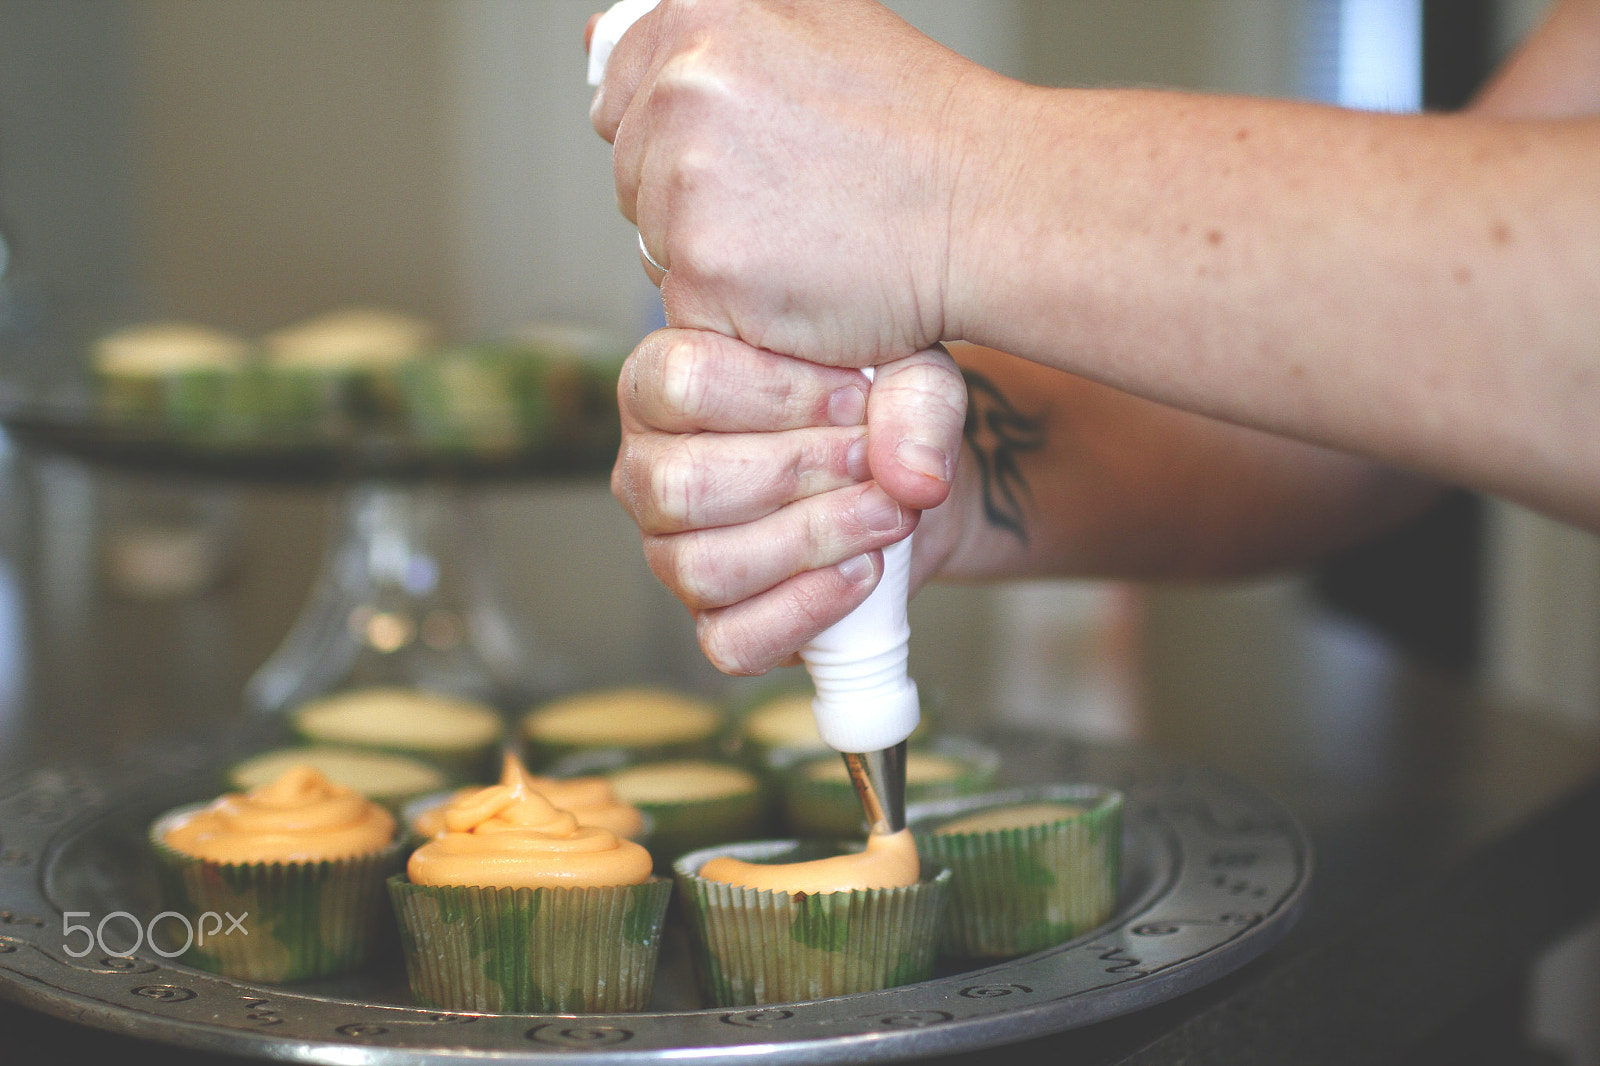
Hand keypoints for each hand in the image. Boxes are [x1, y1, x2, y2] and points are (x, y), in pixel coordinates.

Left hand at [589, 0, 993, 367]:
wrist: (991, 208)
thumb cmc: (919, 126)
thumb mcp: (819, 19)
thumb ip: (714, 28)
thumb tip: (598, 38)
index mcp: (701, 10)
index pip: (618, 87)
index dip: (681, 130)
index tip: (751, 148)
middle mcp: (681, 86)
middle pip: (633, 171)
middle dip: (694, 194)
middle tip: (794, 198)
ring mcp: (686, 182)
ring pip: (656, 241)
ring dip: (713, 255)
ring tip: (805, 239)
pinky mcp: (703, 273)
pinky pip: (683, 304)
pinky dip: (734, 312)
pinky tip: (799, 285)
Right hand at [612, 328, 965, 673]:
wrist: (903, 476)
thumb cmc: (873, 404)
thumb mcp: (903, 365)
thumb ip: (912, 395)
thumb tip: (909, 472)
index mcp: (661, 384)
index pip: (683, 382)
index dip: (779, 394)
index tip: (854, 398)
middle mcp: (648, 470)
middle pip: (683, 484)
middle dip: (796, 470)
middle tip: (870, 459)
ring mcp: (671, 553)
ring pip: (705, 567)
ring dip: (812, 541)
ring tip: (883, 513)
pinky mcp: (711, 621)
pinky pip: (732, 640)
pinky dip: (807, 609)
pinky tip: (861, 571)